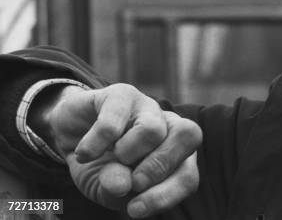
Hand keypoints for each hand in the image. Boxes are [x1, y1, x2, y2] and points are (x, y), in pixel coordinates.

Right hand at [37, 83, 201, 217]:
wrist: (69, 136)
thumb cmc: (99, 165)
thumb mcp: (106, 187)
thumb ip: (116, 191)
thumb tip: (121, 185)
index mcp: (175, 153)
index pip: (188, 175)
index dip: (165, 195)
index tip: (134, 209)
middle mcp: (168, 125)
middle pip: (191, 136)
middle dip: (160, 167)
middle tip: (133, 182)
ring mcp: (147, 106)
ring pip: (155, 129)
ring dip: (129, 153)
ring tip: (111, 158)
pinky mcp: (122, 93)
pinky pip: (114, 122)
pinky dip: (96, 144)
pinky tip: (83, 154)